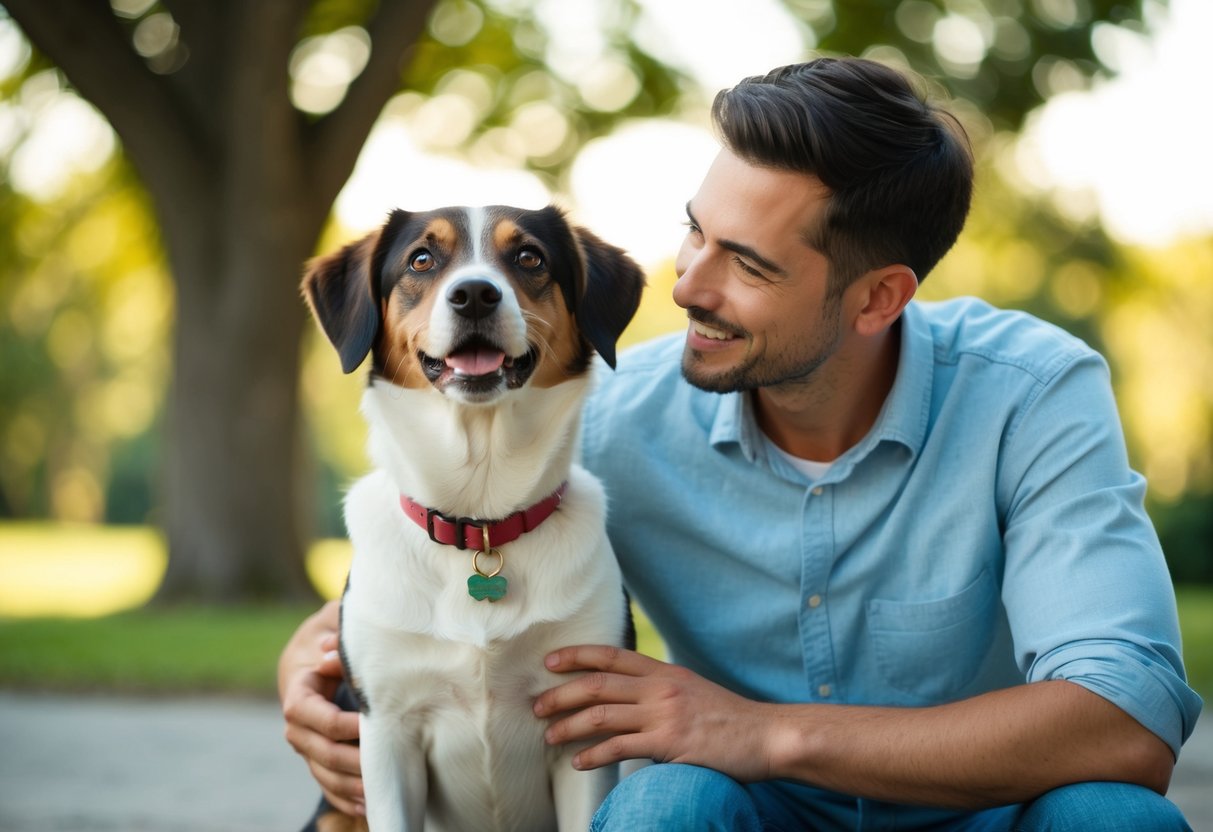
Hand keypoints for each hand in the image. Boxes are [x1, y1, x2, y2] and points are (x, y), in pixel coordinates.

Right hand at [279, 600, 364, 816]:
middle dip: (354, 762)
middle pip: (321, 752)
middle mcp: (297, 725)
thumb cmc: (328, 635)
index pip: (314, 716)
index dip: (342, 724)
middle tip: (387, 765)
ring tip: (381, 794)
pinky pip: (328, 784)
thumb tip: (331, 650)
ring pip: (325, 774)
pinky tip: (369, 806)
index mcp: (298, 692)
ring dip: (352, 786)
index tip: (372, 725)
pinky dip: (346, 797)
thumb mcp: (331, 622)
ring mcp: (307, 746)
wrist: (309, 658)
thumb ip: (336, 630)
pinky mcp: (318, 758)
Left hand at [533, 645, 777, 782]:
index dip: (577, 655)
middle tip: (537, 706)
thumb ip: (662, 690)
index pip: (612, 655)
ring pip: (601, 715)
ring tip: (549, 736)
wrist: (766, 735)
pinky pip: (620, 747)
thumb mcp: (693, 691)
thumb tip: (632, 697)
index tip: (550, 661)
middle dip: (561, 693)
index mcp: (665, 672)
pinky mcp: (669, 743)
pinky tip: (579, 763)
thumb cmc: (730, 719)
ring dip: (568, 725)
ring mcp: (664, 715)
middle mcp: (660, 687)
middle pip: (597, 684)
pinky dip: (593, 755)